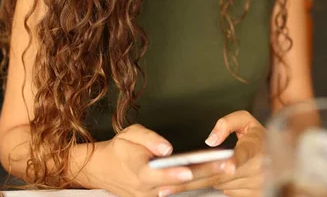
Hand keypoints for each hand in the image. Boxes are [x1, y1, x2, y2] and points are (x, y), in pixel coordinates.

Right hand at [88, 124, 226, 196]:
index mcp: (138, 171)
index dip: (174, 173)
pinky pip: (175, 191)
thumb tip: (167, 149)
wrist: (101, 169)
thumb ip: (149, 140)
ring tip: (224, 166)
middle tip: (225, 163)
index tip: (189, 169)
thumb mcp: (130, 135)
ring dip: (202, 178)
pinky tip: (212, 172)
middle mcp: (145, 189)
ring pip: (179, 188)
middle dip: (202, 173)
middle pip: (177, 182)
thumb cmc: (118, 148)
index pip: (158, 174)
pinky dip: (193, 182)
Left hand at [164, 111, 265, 196]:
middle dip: (191, 180)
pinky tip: (187, 189)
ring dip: (195, 185)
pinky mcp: (249, 196)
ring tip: (167, 188)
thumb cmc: (257, 137)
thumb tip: (210, 141)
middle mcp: (256, 169)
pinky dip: (208, 189)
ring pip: (218, 185)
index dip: (236, 161)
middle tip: (165, 186)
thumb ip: (228, 123)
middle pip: (219, 176)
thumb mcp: (246, 121)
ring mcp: (253, 186)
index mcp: (256, 147)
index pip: (246, 154)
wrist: (280, 157)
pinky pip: (223, 193)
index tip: (228, 167)